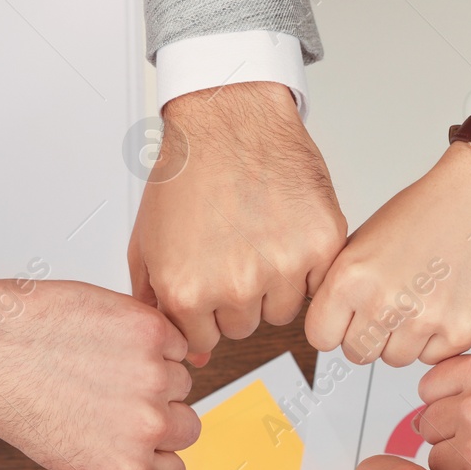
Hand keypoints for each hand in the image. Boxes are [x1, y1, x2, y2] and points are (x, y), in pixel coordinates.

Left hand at [129, 81, 346, 366]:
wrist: (227, 117)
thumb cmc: (187, 171)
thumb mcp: (149, 243)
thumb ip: (159, 304)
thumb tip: (192, 353)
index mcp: (187, 290)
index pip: (203, 339)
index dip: (206, 309)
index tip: (209, 279)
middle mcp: (234, 284)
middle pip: (244, 328)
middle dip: (238, 297)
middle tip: (234, 250)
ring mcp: (282, 266)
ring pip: (282, 311)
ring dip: (274, 284)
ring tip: (258, 238)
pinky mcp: (320, 245)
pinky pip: (317, 284)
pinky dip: (306, 264)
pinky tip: (283, 230)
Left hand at [305, 78, 470, 366]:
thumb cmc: (424, 212)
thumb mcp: (361, 242)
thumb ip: (340, 285)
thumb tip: (328, 321)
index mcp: (350, 277)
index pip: (320, 337)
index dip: (335, 328)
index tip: (345, 321)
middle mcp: (383, 302)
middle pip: (357, 354)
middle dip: (369, 336)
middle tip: (387, 309)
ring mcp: (422, 320)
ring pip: (395, 360)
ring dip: (403, 339)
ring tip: (417, 302)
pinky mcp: (459, 331)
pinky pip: (433, 357)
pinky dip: (437, 339)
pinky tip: (441, 305)